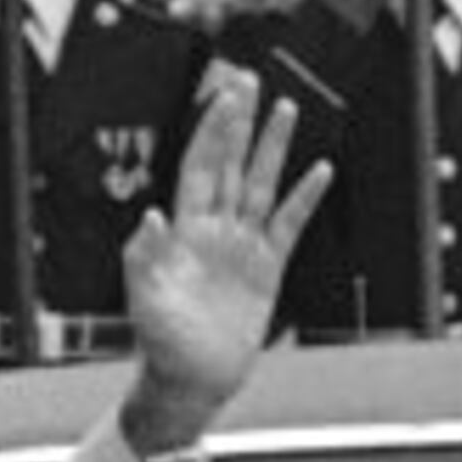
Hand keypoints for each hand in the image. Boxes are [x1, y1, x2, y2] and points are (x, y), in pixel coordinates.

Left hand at [116, 77, 328, 451]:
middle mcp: (214, 229)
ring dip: (273, 148)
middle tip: (249, 81)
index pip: (199, 168)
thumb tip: (151, 214)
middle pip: (231, 163)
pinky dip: (305, 198)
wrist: (192, 381)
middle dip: (239, 123)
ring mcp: (242, 246)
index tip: (223, 98)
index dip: (211, 133)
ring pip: (261, 184)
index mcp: (183, 231)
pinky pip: (289, 224)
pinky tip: (319, 170)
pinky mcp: (267, 269)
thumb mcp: (143, 300)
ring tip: (287, 108)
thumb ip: (144, 256)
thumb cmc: (161, 343)